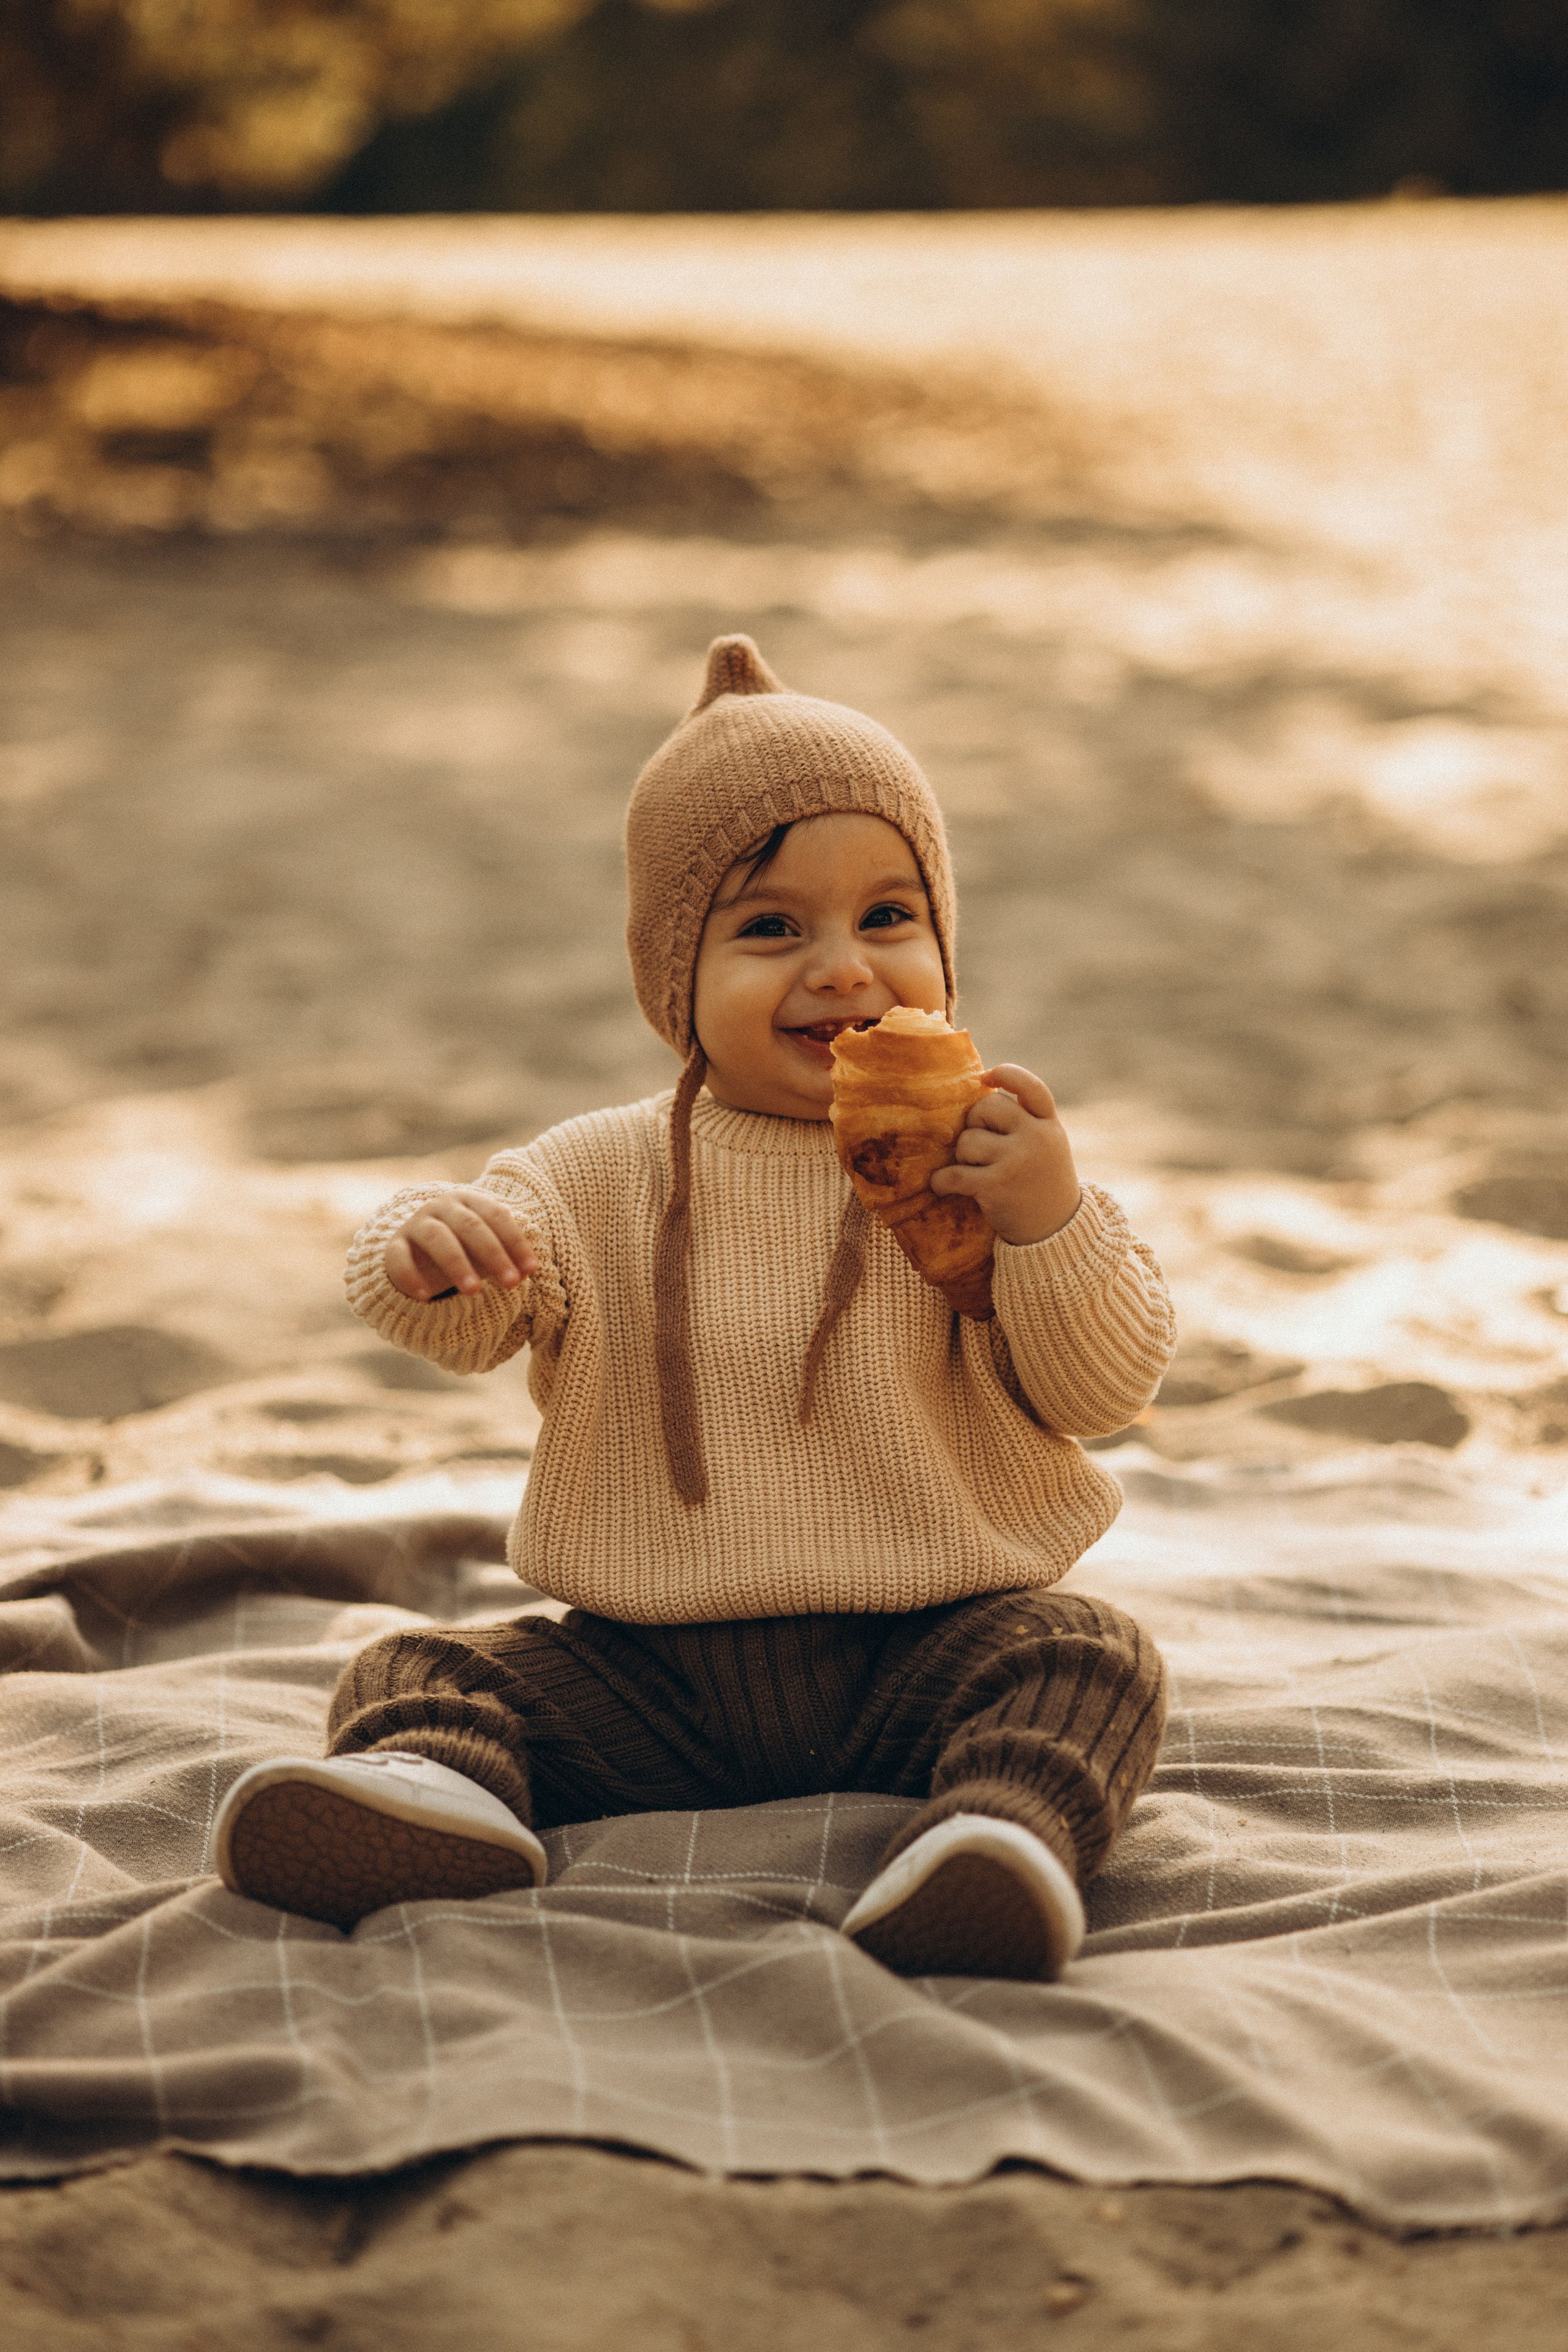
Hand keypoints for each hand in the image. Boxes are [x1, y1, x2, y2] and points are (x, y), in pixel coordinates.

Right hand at [384, 1189, 539, 1302]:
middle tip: (511, 1283)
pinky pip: (399, 1258)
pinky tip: (425, 1296)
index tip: (530, 1269)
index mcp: (468, 1200)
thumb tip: (527, 1270)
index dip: (515, 1242)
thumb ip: (504, 1256)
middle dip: (494, 1255)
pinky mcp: (394, 1245)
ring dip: (458, 1264)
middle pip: (470, 1226)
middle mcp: (441, 1206)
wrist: (415, 1248)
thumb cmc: (461, 1246)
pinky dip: (411, 1276)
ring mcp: (416, 1224)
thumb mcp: (484, 1249)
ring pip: (437, 1238)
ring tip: (474, 1292)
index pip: (496, 1215)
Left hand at [928, 1065, 1081, 1246]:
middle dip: (974, 1124)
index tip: (986, 1077)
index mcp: (1049, 1124)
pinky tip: (942, 1186)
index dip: (1008, 1075)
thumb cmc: (1041, 1183)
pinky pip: (955, 1174)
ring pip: (967, 1140)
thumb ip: (1025, 1120)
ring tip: (973, 1172)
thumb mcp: (1048, 1145)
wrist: (1055, 1233)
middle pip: (986, 1107)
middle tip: (978, 1147)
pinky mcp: (997, 1186)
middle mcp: (1036, 1138)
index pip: (1031, 1087)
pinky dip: (942, 1181)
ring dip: (962, 1157)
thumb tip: (981, 1090)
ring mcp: (1016, 1161)